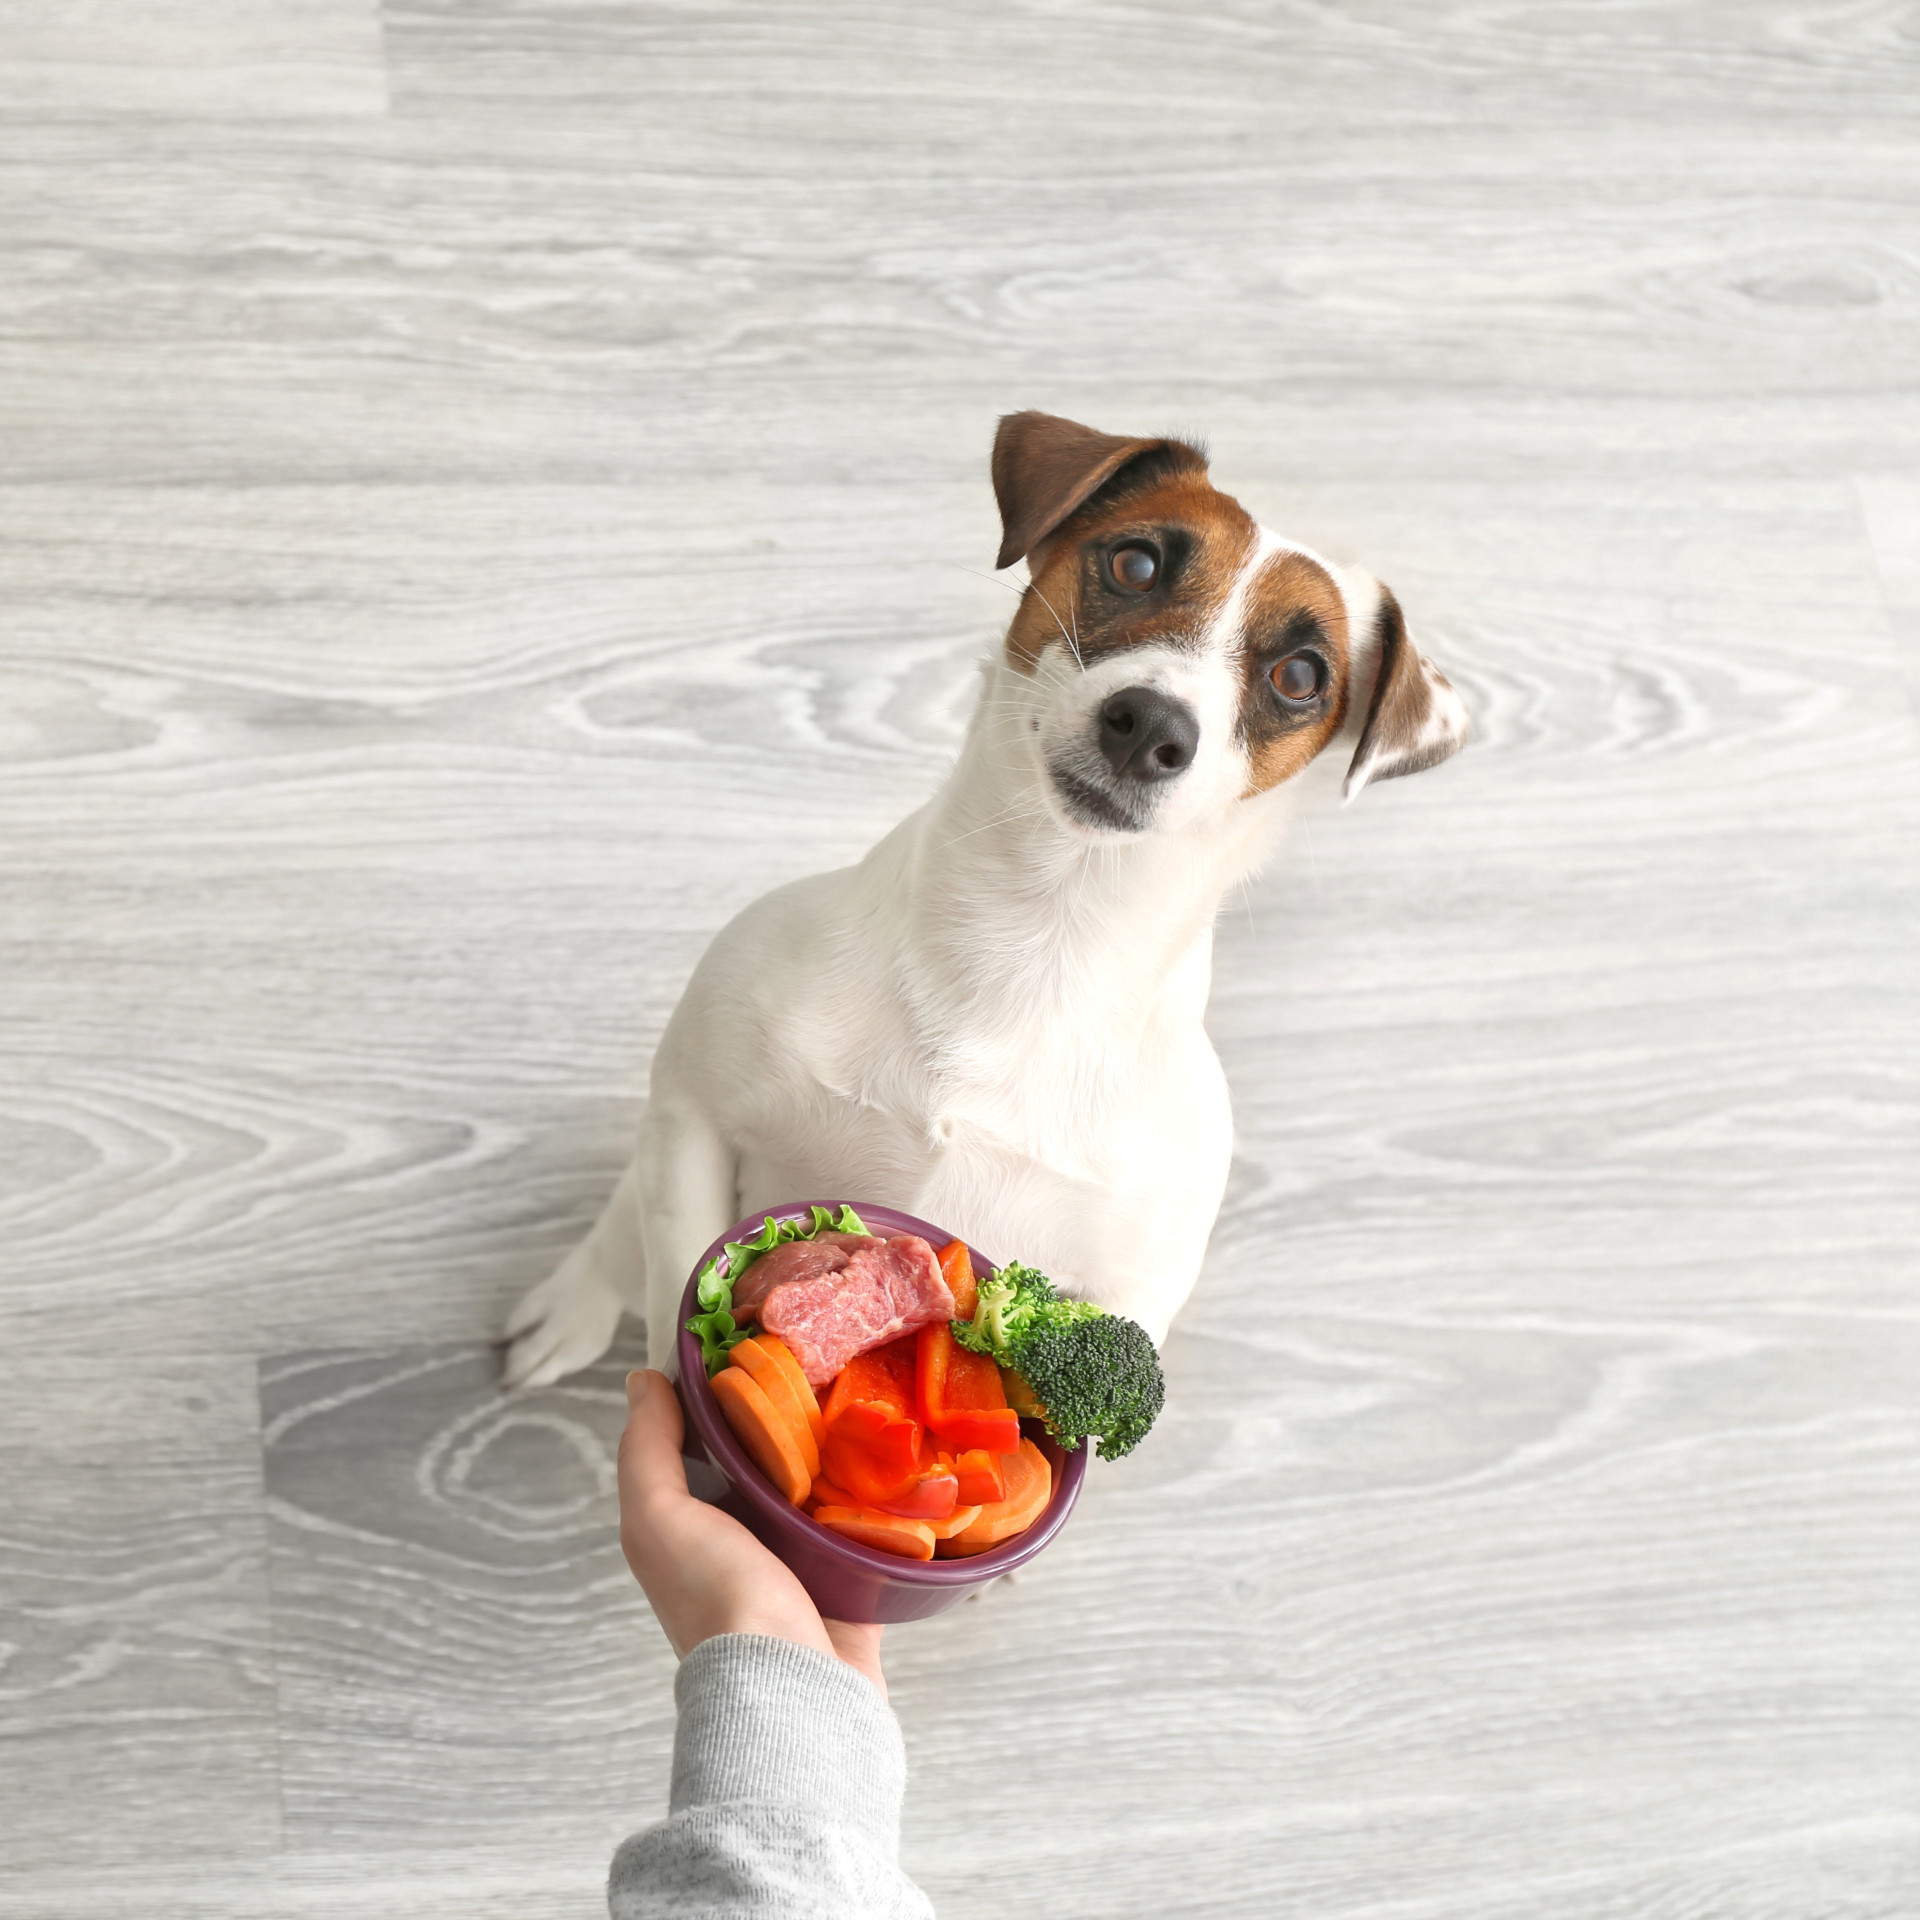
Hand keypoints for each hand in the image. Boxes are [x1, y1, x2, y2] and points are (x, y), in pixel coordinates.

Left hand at [616, 1369, 886, 1697]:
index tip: (756, 1335)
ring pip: (824, 1482)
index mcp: (692, 1524)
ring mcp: (802, 1558)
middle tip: (830, 1351)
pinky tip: (905, 1449)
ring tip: (876, 1386)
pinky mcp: (855, 1575)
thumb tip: (644, 1380)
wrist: (796, 1692)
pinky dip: (884, 1489)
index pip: (704, 1441)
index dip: (724, 1390)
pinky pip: (872, 1518)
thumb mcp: (660, 1520)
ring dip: (845, 1446)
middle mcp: (743, 1538)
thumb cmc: (720, 1603)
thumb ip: (647, 1452)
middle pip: (769, 1456)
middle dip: (795, 1411)